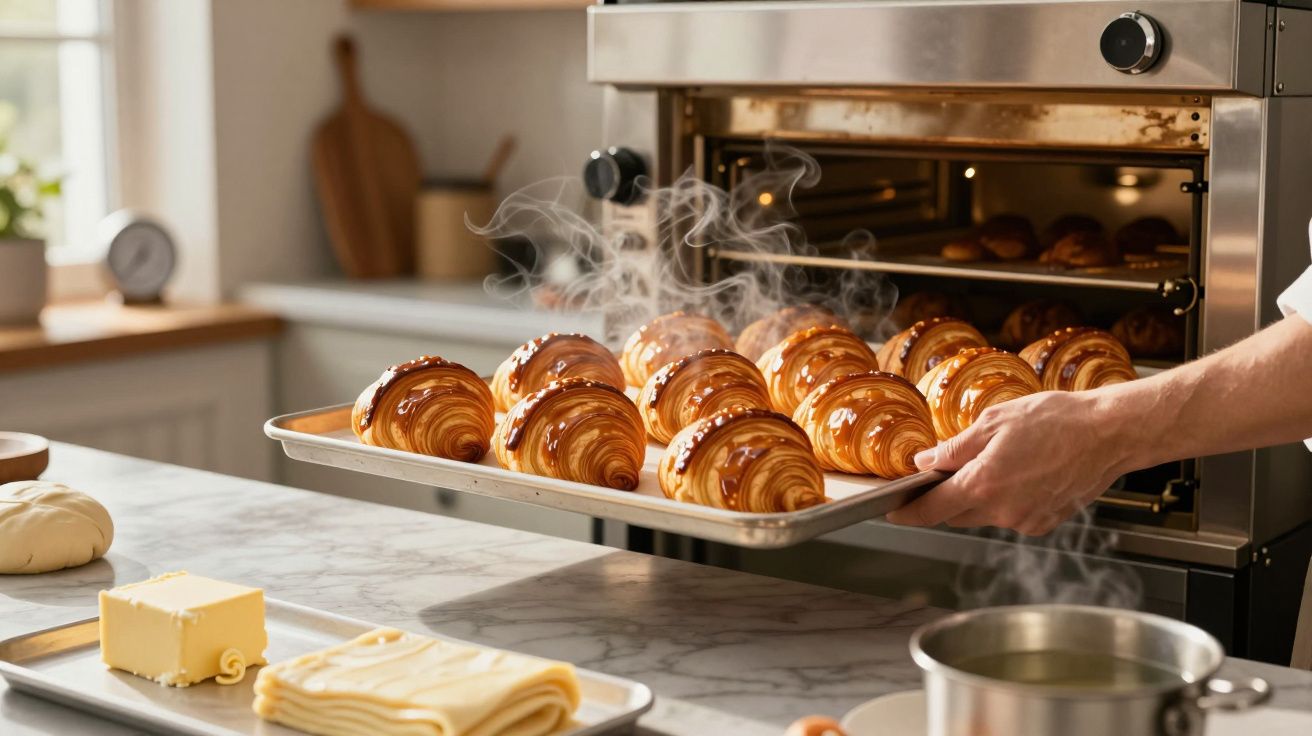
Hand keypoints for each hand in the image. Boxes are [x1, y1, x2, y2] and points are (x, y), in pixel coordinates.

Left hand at [885, 389, 1132, 535]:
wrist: (1109, 434)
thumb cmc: (1057, 421)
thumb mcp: (994, 422)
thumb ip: (955, 448)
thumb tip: (925, 462)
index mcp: (983, 485)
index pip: (932, 510)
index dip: (909, 512)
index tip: (894, 511)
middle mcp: (1002, 511)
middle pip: (956, 514)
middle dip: (944, 497)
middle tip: (943, 472)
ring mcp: (1026, 521)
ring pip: (984, 514)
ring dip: (978, 496)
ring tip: (997, 462)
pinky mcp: (1045, 523)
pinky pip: (1011, 515)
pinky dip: (1005, 500)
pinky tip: (1021, 474)